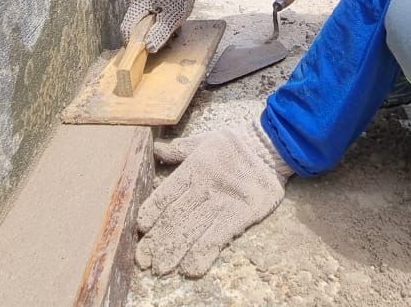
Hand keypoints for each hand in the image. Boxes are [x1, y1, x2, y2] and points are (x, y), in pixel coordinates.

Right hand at [120, 0, 208, 52]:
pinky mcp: (144, 1)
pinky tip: (168, 21)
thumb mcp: (173, 17)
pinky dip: (156, 22)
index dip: (134, 43)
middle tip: (167, 38)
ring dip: (154, 30)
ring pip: (141, 23)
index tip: (146, 52)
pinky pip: (146, 17)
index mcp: (136, 3)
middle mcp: (133, 0)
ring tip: (171, 28)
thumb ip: (159, 33)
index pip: (127, 28)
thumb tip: (148, 48)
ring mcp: (137, 0)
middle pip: (134, 27)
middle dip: (148, 36)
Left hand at [136, 119, 291, 277]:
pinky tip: (191, 269)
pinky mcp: (240, 215)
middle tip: (144, 260)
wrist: (269, 147)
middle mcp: (203, 187)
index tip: (141, 229)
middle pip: (174, 217)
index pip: (165, 194)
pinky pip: (217, 238)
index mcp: (193, 169)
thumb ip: (180, 149)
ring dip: (174, 251)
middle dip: (157, 241)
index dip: (151, 212)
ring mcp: (222, 202)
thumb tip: (156, 148)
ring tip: (161, 269)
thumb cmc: (234, 145)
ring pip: (192, 231)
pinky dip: (203, 254)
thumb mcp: (204, 140)